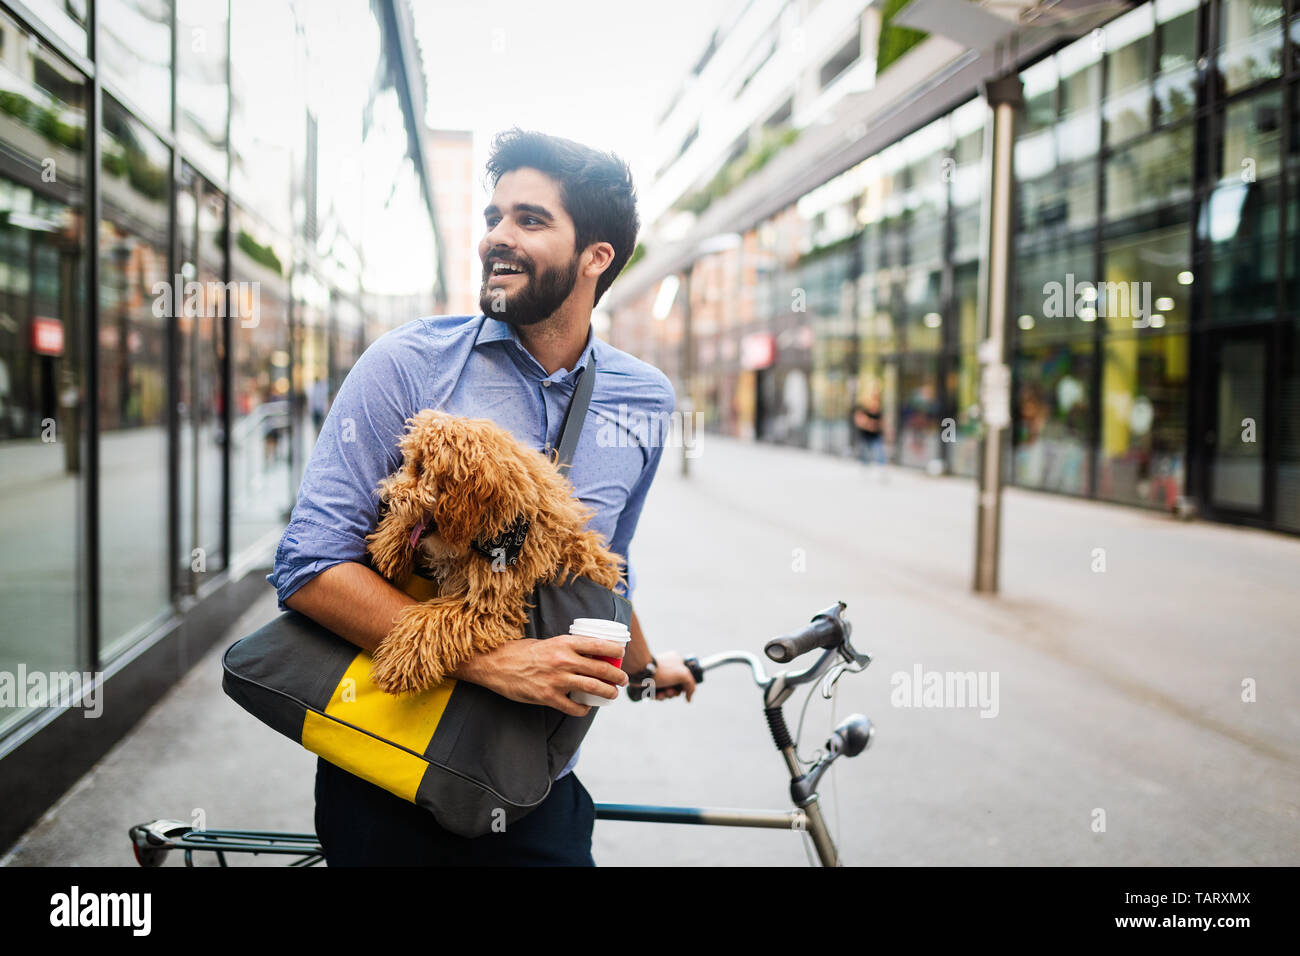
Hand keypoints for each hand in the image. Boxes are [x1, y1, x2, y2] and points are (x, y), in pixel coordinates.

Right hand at [458, 636, 628, 715]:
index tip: (621, 654)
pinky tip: (585, 707)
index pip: (599, 644)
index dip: (615, 650)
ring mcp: (556, 679)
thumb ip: (567, 648)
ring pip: (592, 688)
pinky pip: (573, 707)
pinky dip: (583, 709)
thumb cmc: (522, 652)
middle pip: (601, 669)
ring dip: (607, 692)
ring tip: (612, 694)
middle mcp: (563, 660)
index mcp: (564, 643)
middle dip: (617, 676)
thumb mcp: (548, 642)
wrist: (496, 664)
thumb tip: (590, 654)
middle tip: (622, 679)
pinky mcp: (548, 696)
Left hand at [648, 651, 695, 701]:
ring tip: (660, 694)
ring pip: (666, 690)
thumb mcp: (683, 675)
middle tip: (668, 691)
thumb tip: (689, 698)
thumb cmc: (662, 671)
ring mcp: (659, 674)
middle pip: (675, 686)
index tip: (681, 690)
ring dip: (665, 696)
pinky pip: (656, 691)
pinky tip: (654, 695)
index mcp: (677, 661)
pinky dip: (656, 695)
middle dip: (672, 693)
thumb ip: (691, 685)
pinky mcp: (650, 680)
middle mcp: (668, 667)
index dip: (684, 687)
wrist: (642, 672)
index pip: (685, 678)